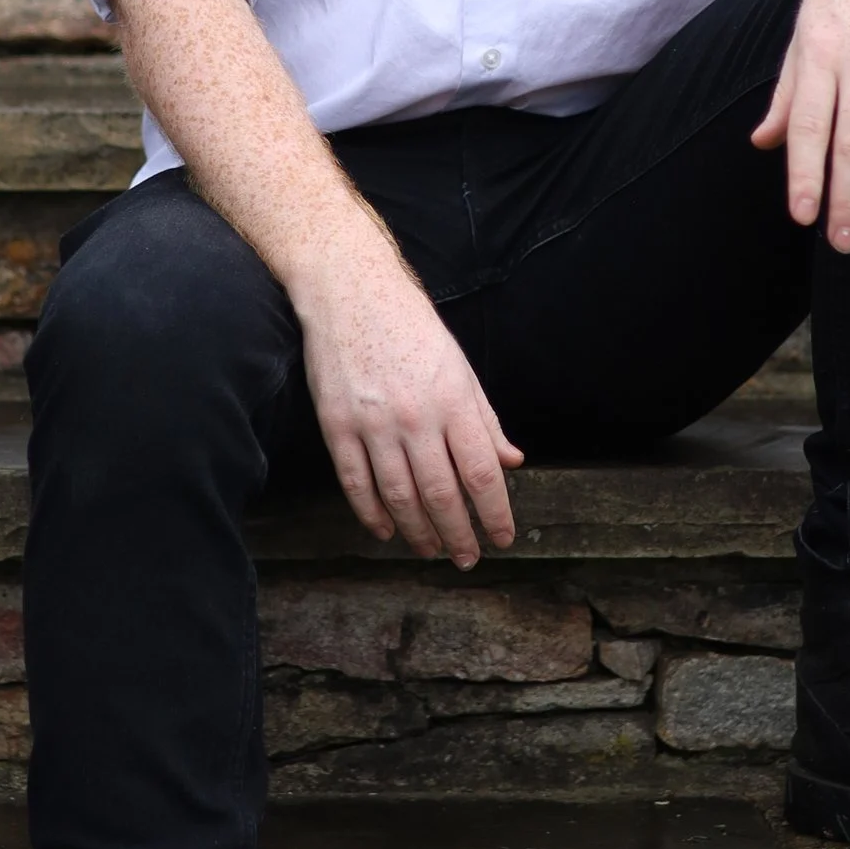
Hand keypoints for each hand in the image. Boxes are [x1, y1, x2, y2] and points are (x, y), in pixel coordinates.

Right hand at [294, 231, 520, 567]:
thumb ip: (485, 419)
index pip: (482, 474)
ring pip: (400, 496)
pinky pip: (356, 483)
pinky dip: (371, 514)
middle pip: (442, 494)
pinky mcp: (337, 426)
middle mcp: (416, 417)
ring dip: (418, 532)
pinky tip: (386, 530)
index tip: (502, 539)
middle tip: (466, 558)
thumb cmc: (411, 326)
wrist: (350, 290)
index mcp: (454, 400)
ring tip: (430, 549)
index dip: (495, 515)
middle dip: (458, 534)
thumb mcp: (460, 367)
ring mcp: (374, 423)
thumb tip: (512, 461)